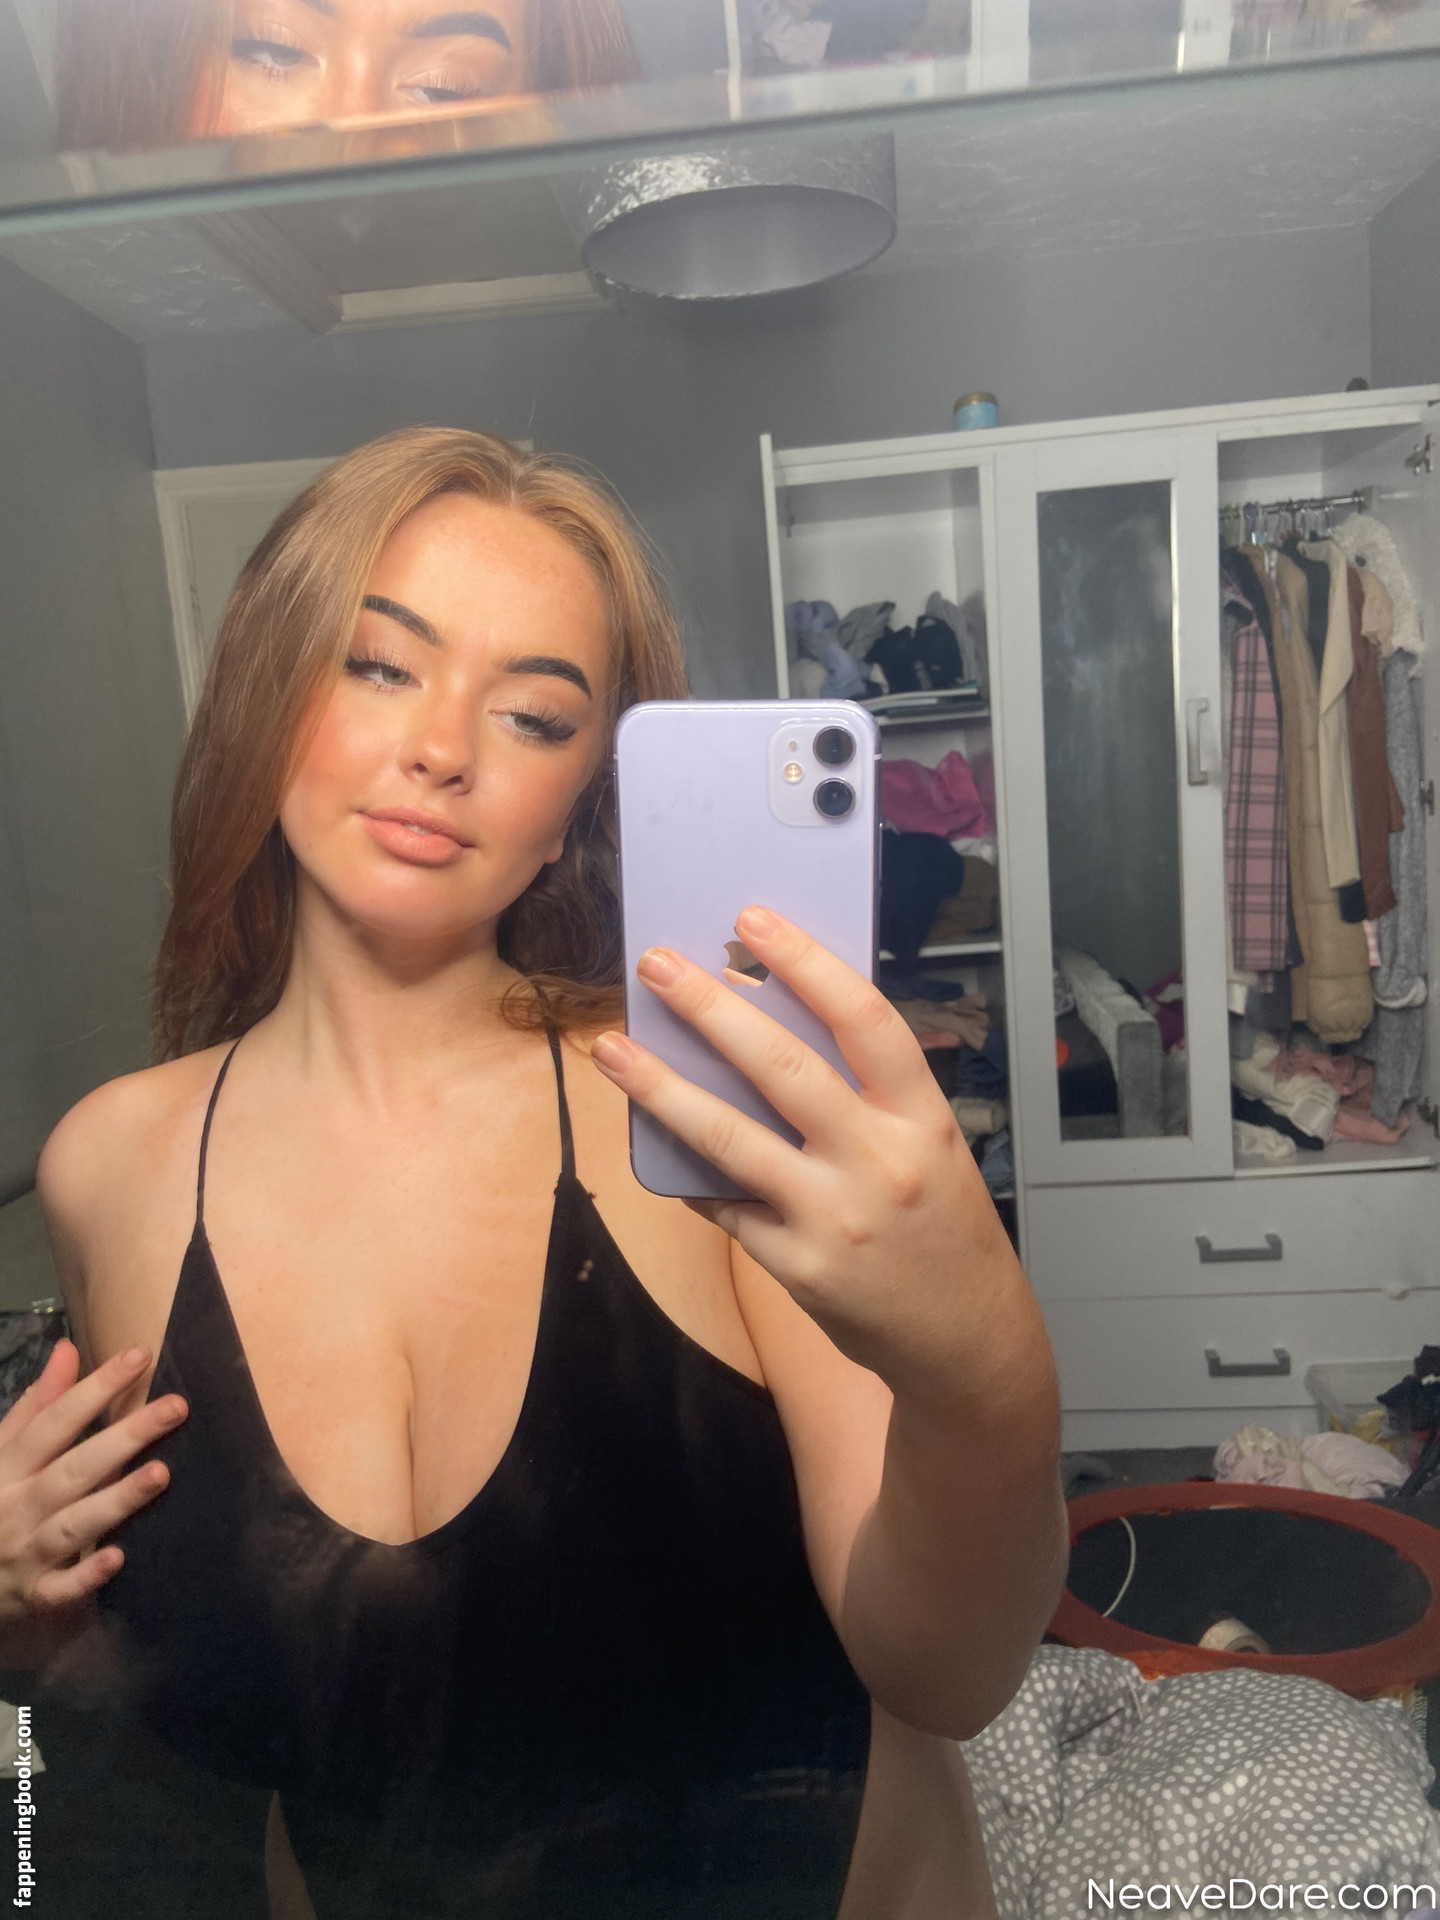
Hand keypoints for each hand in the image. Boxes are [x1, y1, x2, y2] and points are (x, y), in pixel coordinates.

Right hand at [0, 1339, 185, 1662]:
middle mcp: (18, 1506)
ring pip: (75, 1525)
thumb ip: (36, 1406)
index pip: (54, 1422)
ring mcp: (27, 1553)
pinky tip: (118, 1558)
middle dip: (124, 1437)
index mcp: (8, 1467)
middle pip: (74, 1469)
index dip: (95, 1387)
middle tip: (176, 1408)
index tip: (141, 1355)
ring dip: (117, 1500)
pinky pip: (61, 1589)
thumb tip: (67, 1348)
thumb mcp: (2, 1453)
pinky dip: (86, 1576)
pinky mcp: (35, 1596)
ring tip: (161, 1474)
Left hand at [589, 906, 1026, 1412]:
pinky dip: (687, 1172)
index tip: (754, 921)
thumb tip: (770, 1027)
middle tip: (659, 965)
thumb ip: (866, 1093)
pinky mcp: (796, 1266)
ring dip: (662, 1088)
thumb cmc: (944, 1228)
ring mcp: (833, 1217)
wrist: (965, 1337)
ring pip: (731, 1137)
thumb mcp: (930, 1145)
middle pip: (783, 1067)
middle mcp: (879, 1162)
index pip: (864, 1019)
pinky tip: (650, 1139)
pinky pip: (725, 1205)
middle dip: (711, 1008)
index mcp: (921, 1117)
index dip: (806, 963)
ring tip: (614, 1048)